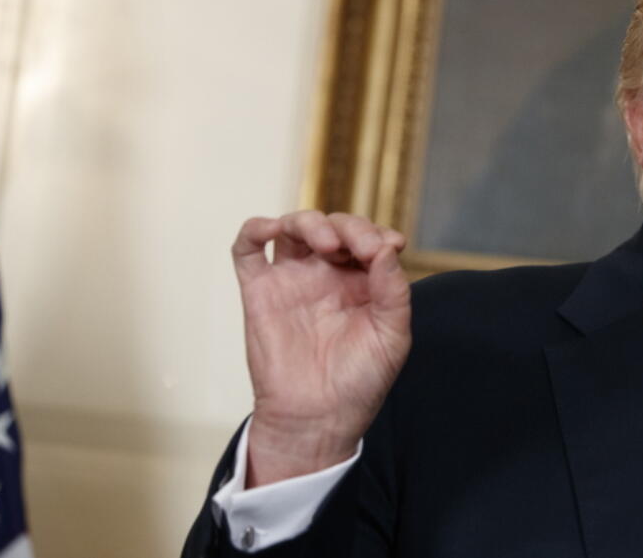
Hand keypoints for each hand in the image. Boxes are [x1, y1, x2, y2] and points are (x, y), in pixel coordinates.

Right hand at [231, 211, 410, 486]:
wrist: (317, 420)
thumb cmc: (358, 382)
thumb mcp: (392, 336)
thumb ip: (394, 290)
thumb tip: (387, 247)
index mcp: (362, 281)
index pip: (368, 238)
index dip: (378, 233)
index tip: (390, 246)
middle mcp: (327, 275)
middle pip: (334, 226)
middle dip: (350, 227)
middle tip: (359, 247)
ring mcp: (292, 280)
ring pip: (294, 228)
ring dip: (309, 222)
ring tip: (326, 243)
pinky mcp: (260, 291)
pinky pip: (248, 249)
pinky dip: (256, 228)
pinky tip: (273, 229)